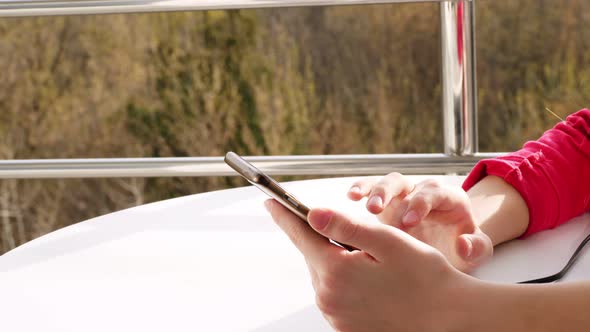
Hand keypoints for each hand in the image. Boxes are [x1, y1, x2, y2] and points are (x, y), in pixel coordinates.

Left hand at [265, 199, 475, 331]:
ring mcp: (336, 316)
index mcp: (336, 273)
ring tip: (373, 262)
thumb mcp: (387, 242)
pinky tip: (372, 281)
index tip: (272, 202)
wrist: (448, 318)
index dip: (285, 215)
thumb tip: (312, 213)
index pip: (301, 235)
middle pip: (313, 255)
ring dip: (337, 261)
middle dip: (325, 239)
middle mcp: (329, 298)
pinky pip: (334, 294)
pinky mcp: (345, 326)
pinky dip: (345, 281)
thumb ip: (346, 226)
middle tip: (356, 237)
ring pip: (324, 274)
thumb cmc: (425, 278)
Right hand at [348, 173, 492, 271]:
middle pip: (406, 183)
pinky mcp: (387, 203)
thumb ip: (476, 248)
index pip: (433, 194)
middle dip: (390, 194)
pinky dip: (361, 189)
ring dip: (372, 191)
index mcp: (449, 199)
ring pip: (387, 183)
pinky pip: (372, 189)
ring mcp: (404, 196)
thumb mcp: (477, 252)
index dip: (420, 204)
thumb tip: (462, 244)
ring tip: (358, 202)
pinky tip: (350, 196)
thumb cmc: (462, 248)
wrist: (451, 247)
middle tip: (376, 210)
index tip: (408, 222)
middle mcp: (424, 192)